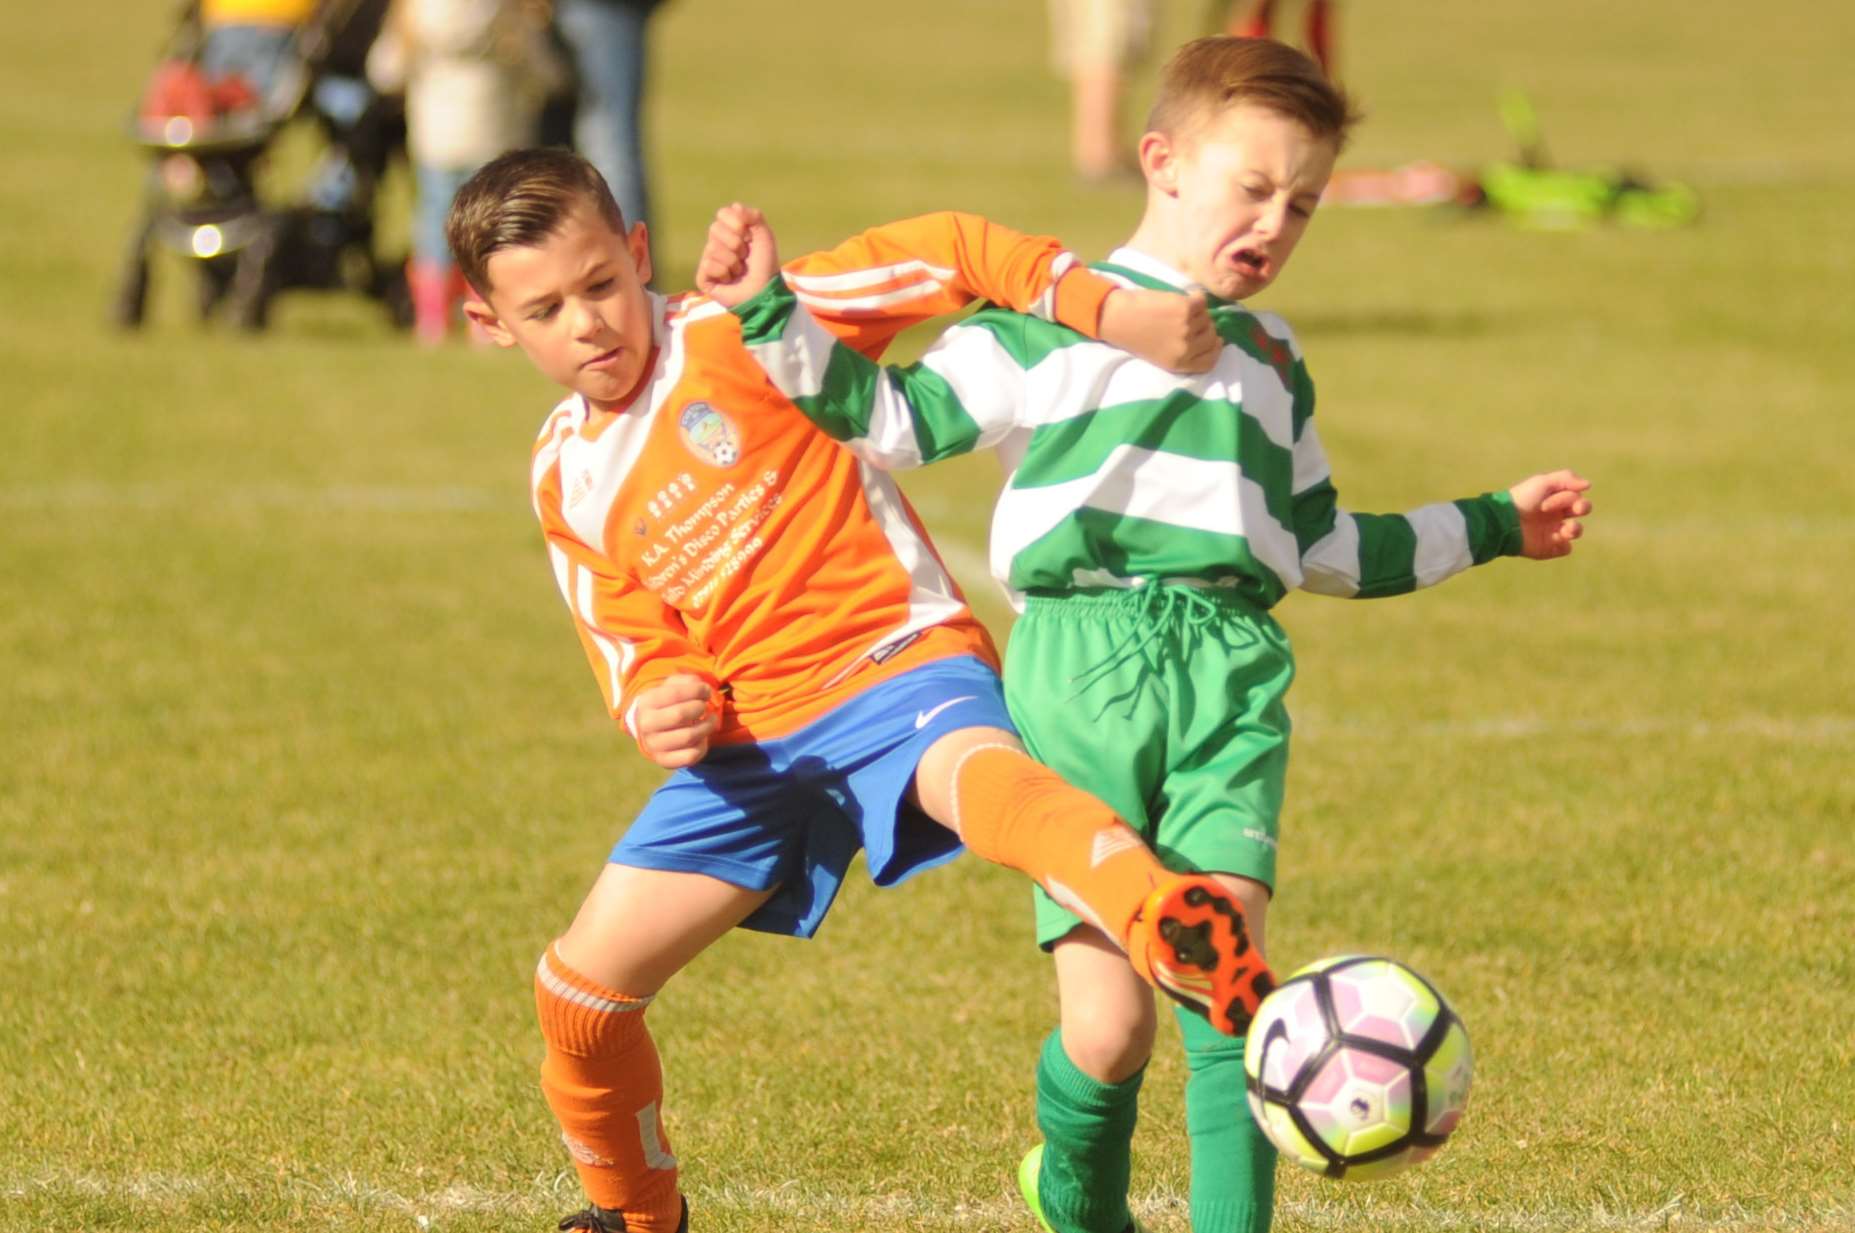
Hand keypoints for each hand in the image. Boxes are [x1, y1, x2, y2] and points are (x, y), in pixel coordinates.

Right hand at [633, 674, 719, 767]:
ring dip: (706, 726)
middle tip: (705, 706)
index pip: (674, 694)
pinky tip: (702, 737)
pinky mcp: (664, 761)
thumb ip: (688, 681)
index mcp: (646, 702)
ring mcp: (654, 745)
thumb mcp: (673, 686)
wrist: (651, 727)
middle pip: (680, 715)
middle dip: (700, 708)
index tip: (706, 691)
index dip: (697, 690)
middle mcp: (646, 725)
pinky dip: (702, 745)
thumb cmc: (667, 702)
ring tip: (710, 719)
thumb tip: (704, 690)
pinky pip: (690, 756)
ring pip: (688, 736)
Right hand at [695, 203, 781, 308]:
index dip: (737, 224)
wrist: (764, 291)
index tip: (749, 237)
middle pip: (714, 229)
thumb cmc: (764, 264)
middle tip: (745, 256)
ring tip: (739, 271)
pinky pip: (707, 264)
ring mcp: (708, 260)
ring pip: (712, 248)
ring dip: (732, 261)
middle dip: (735, 243)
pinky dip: (723, 272)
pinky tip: (729, 280)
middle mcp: (716, 243)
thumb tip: (735, 206)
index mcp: (729, 231)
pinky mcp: (703, 277)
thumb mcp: (764, 235)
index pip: (722, 213)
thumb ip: (753, 215)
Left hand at [1097, 286, 1220, 373]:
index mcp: (1179, 364)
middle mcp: (1186, 349)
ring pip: (1207, 317)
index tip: (1215, 340)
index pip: (1210, 361)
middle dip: (1205, 328)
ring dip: (1197, 312)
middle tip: (1191, 319)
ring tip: (1177, 310)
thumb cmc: (1135, 336)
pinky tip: (1181, 299)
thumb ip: (1184, 352)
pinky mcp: (1185, 309)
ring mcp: (1187, 328)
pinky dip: (1195, 298)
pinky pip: (1201, 301)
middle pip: (1211, 337)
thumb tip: (1213, 340)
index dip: (1215, 349)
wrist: (1116, 318)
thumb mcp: (1161, 356)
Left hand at [1508, 470, 1592, 558]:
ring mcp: (1553, 531)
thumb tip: (1589, 485)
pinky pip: (1565, 549)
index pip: (1574, 496)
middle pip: (1581, 510)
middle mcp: (1555, 514)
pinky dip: (1564, 545)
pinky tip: (1555, 540)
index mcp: (1555, 498)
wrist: (1504, 522)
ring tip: (1566, 529)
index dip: (1567, 498)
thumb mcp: (1542, 482)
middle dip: (1583, 507)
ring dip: (1576, 529)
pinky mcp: (1548, 547)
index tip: (1546, 503)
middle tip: (1576, 509)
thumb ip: (1566, 479)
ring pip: (1576, 531)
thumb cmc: (1521, 499)